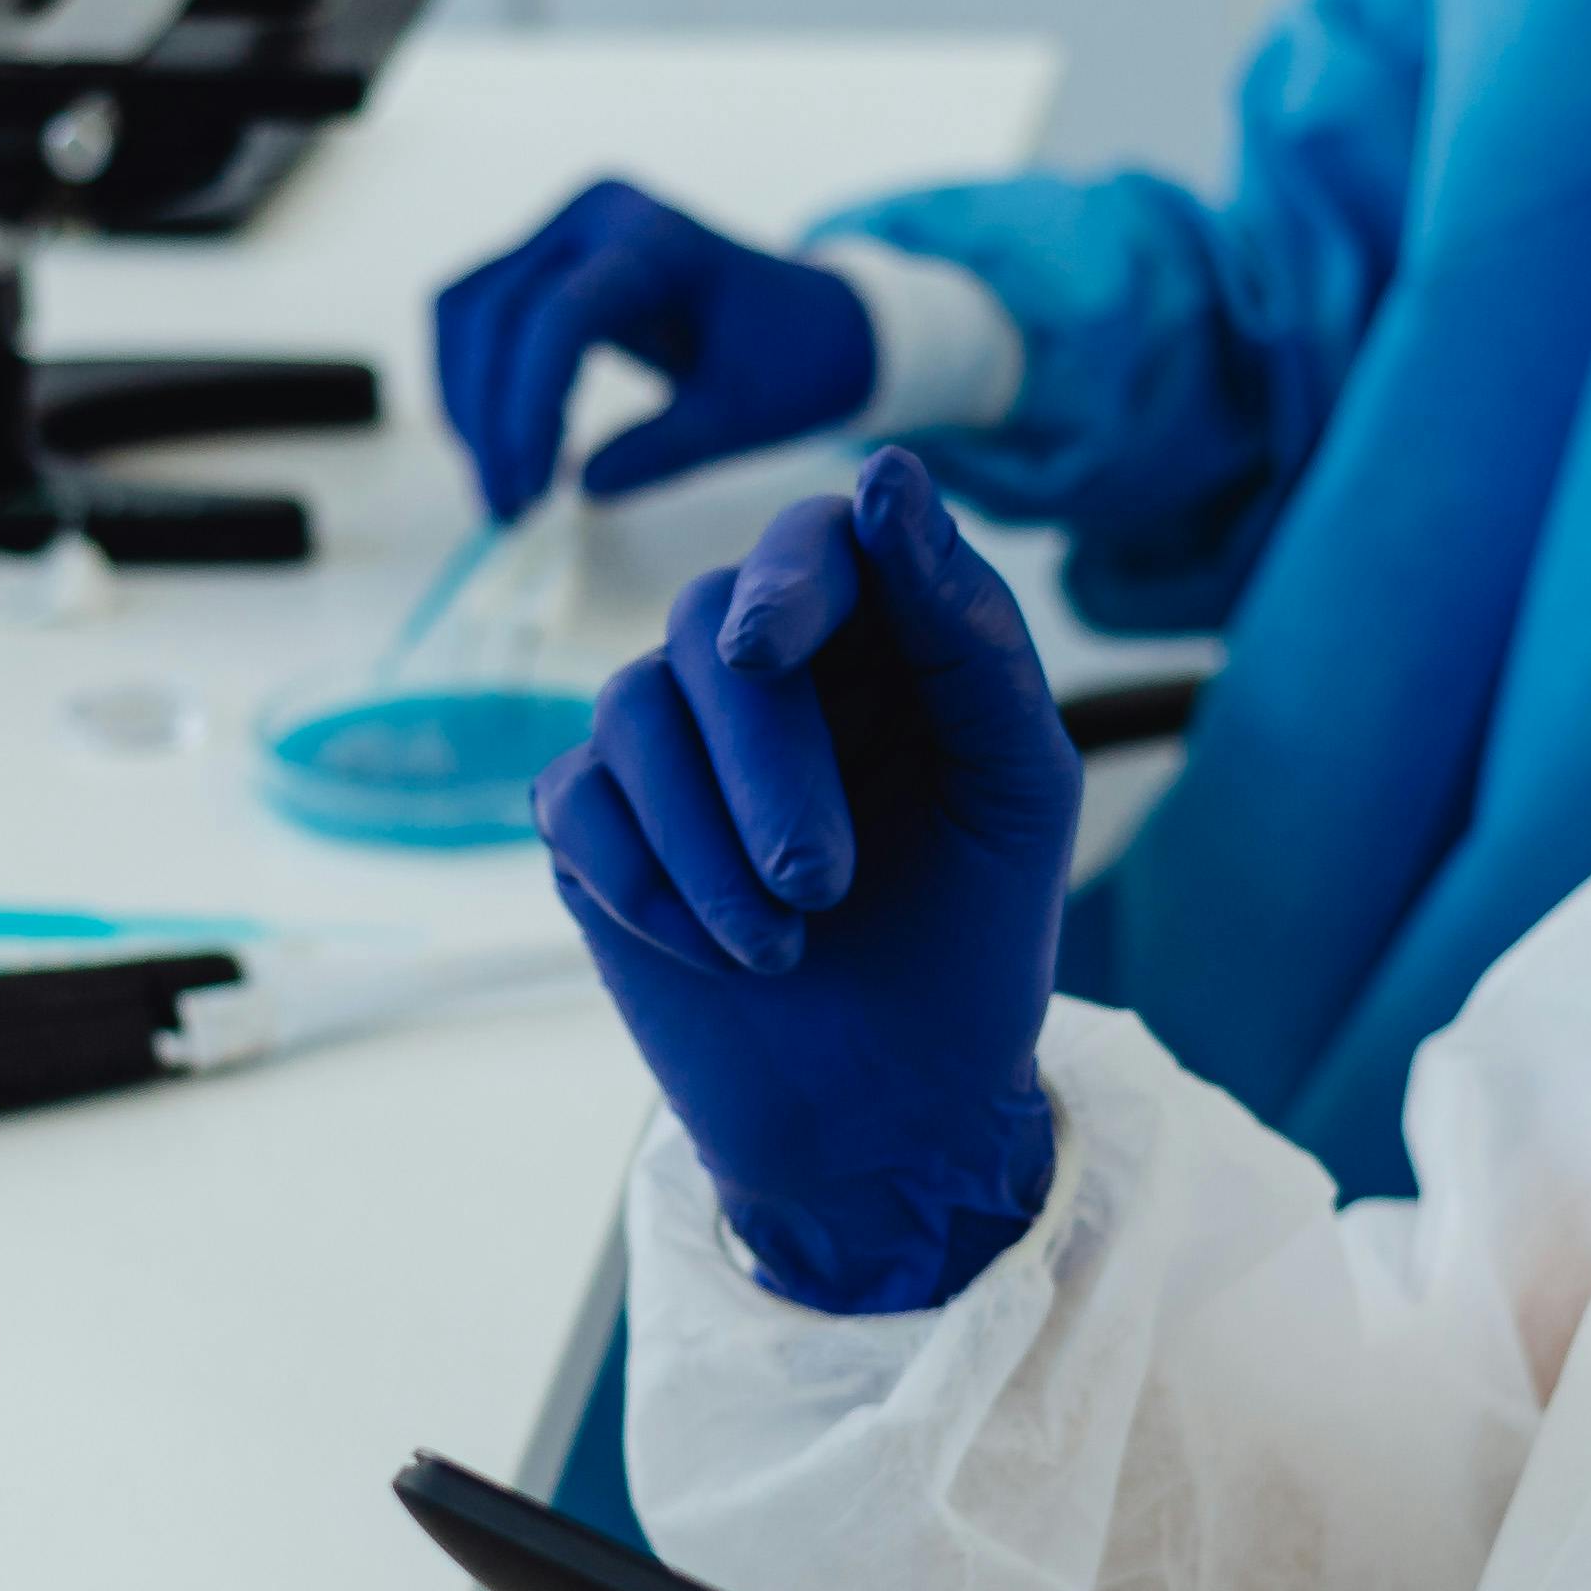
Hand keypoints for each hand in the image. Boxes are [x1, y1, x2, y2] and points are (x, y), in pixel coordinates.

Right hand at [432, 178, 880, 520]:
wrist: (813, 320)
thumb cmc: (791, 364)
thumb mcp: (739, 418)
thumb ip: (662, 452)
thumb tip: (583, 491)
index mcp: (657, 241)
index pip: (558, 318)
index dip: (528, 411)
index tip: (531, 495)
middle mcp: (598, 215)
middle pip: (496, 313)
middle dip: (488, 420)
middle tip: (507, 512)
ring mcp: (566, 228)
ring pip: (468, 310)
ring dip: (467, 401)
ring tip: (500, 488)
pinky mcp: (547, 256)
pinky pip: (477, 311)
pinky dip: (472, 380)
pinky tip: (495, 445)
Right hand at [537, 450, 1076, 1313]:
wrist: (891, 1114)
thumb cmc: (975, 942)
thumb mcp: (1014, 786)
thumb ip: (966, 631)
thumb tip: (885, 476)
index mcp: (877, 639)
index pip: (816, 542)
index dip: (791, 578)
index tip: (773, 647)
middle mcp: (762, 672)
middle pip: (709, 623)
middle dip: (762, 758)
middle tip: (821, 886)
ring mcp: (667, 745)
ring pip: (633, 710)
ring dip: (707, 843)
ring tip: (785, 947)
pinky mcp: (592, 828)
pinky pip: (577, 804)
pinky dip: (649, 885)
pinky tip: (720, 959)